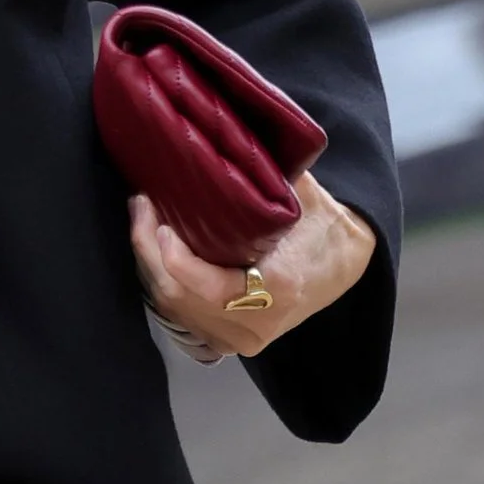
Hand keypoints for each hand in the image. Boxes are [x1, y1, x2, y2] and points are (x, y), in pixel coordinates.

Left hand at [130, 167, 375, 365]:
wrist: (343, 265)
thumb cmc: (322, 226)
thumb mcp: (302, 196)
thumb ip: (265, 177)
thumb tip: (222, 143)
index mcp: (279, 289)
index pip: (210, 287)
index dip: (174, 259)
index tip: (160, 223)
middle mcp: (257, 324)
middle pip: (179, 297)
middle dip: (149, 250)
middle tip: (140, 206)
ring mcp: (240, 339)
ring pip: (172, 309)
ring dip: (148, 265)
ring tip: (142, 221)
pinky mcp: (226, 341)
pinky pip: (178, 317)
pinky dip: (161, 283)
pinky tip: (154, 252)